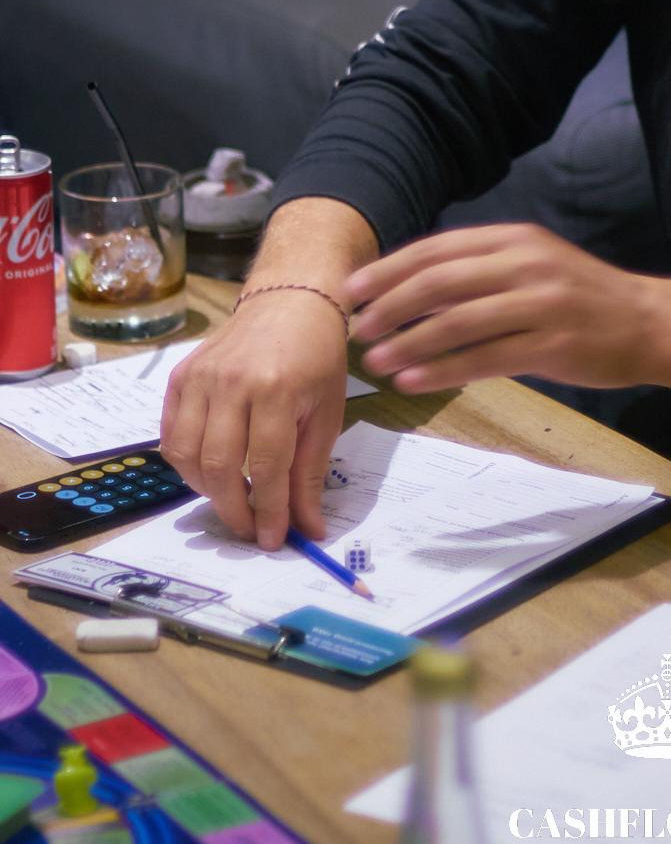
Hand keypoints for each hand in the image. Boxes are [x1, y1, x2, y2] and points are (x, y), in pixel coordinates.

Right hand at [160, 292, 348, 550]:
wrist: (289, 303)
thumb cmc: (316, 359)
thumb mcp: (327, 414)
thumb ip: (311, 473)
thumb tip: (308, 529)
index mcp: (276, 388)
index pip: (267, 466)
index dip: (270, 510)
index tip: (274, 540)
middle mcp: (231, 382)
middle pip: (219, 466)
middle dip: (234, 510)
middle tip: (250, 530)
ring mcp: (200, 377)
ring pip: (187, 455)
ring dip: (206, 490)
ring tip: (232, 499)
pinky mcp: (180, 376)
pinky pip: (171, 435)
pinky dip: (185, 464)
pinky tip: (208, 471)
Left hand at [347, 223, 669, 394]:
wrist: (651, 322)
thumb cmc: (584, 298)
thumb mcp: (536, 265)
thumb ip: (484, 271)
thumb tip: (414, 289)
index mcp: (516, 238)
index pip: (439, 248)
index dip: (391, 268)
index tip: (353, 289)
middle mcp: (526, 263)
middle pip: (441, 281)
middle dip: (391, 305)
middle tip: (357, 328)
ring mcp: (542, 303)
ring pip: (458, 321)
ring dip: (410, 342)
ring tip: (376, 361)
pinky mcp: (554, 345)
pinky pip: (486, 359)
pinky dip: (444, 371)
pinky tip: (415, 382)